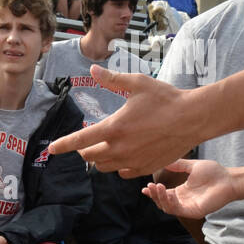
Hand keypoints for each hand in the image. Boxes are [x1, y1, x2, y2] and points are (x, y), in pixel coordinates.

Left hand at [49, 65, 196, 175]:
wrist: (193, 118)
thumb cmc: (165, 98)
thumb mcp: (137, 83)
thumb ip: (112, 79)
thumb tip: (92, 70)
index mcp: (114, 128)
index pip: (79, 141)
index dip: (62, 145)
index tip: (51, 149)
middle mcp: (120, 148)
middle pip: (90, 157)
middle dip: (83, 150)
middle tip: (87, 140)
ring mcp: (133, 161)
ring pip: (105, 167)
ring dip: (99, 159)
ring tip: (103, 147)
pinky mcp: (145, 168)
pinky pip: (123, 173)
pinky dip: (118, 166)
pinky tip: (123, 156)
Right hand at [142, 159, 239, 218]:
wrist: (228, 179)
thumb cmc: (214, 172)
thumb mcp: (192, 166)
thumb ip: (178, 164)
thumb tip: (165, 161)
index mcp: (182, 191)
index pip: (164, 194)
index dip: (154, 192)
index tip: (145, 187)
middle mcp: (184, 200)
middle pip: (163, 202)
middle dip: (154, 195)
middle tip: (150, 186)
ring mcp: (188, 207)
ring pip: (168, 207)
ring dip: (160, 198)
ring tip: (157, 187)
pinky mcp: (193, 211)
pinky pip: (177, 210)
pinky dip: (169, 202)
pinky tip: (167, 192)